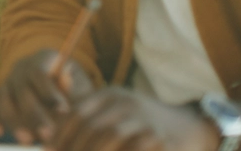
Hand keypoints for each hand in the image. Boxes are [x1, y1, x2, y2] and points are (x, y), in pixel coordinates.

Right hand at [0, 48, 96, 144]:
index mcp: (42, 60)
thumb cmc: (75, 91)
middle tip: (47, 134)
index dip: (50, 92)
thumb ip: (73, 88)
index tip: (64, 111)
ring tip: (27, 140)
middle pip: (21, 89)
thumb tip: (65, 78)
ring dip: (14, 121)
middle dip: (34, 114)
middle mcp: (20, 69)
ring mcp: (7, 84)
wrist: (62, 93)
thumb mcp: (80, 87)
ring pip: (3, 100)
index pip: (39, 73)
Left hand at [49, 88, 218, 150]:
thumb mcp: (116, 110)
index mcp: (111, 95)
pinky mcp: (161, 140)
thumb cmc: (145, 123)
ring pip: (109, 139)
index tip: (47, 149)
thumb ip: (87, 116)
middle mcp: (126, 104)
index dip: (60, 133)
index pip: (77, 112)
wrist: (193, 127)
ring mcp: (145, 121)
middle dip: (73, 147)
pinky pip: (133, 149)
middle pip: (90, 128)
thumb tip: (49, 135)